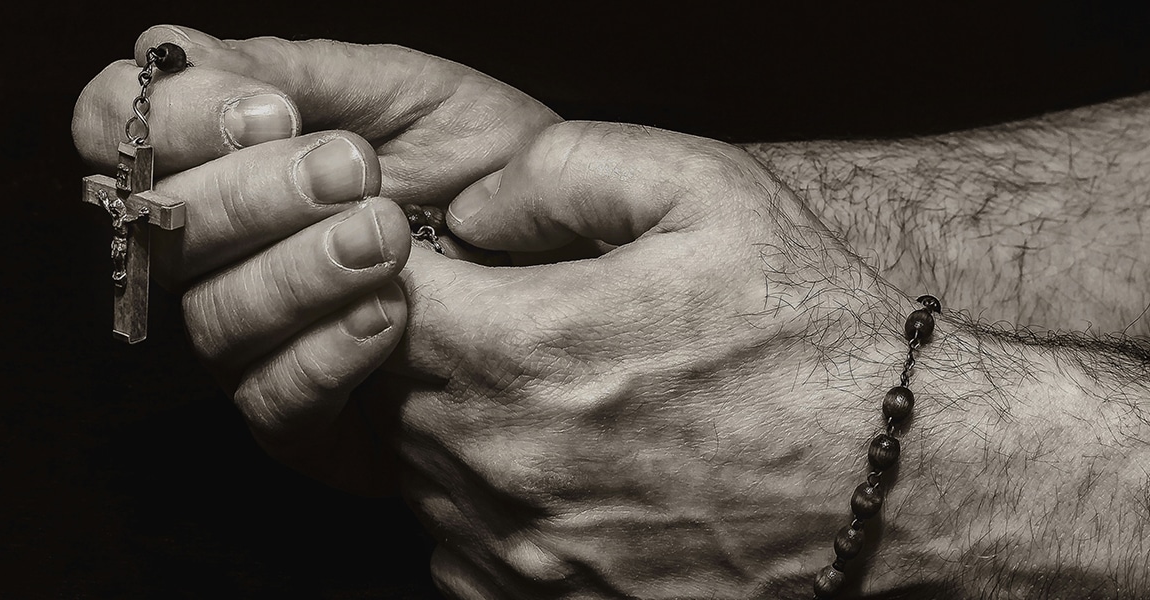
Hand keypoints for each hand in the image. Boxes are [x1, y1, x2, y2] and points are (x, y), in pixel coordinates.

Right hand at [71, 25, 558, 492]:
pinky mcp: (300, 418)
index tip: (272, 113)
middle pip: (163, 230)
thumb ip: (298, 71)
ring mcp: (253, 340)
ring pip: (213, 319)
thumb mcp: (409, 96)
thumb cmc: (484, 171)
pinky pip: (272, 401)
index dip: (174, 120)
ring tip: (390, 238)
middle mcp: (220, 254)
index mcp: (227, 161)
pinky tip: (391, 314)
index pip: (117, 131)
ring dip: (299, 271)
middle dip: (255, 195)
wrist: (564, 259)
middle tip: (354, 170)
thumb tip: (175, 48)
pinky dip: (326, 356)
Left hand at [369, 121, 926, 597]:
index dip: (401, 271)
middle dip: (426, 347)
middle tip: (505, 321)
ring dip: (455, 425)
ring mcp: (525, 551)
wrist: (898, 478)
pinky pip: (460, 548)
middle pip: (388, 393)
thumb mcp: (703, 190)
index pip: (373, 303)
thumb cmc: (807, 331)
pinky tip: (561, 470)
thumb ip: (559, 172)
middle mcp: (503, 467)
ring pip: (419, 473)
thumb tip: (470, 214)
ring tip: (551, 394)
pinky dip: (487, 504)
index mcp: (522, 354)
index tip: (451, 263)